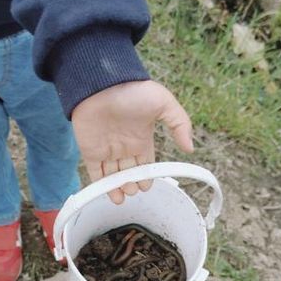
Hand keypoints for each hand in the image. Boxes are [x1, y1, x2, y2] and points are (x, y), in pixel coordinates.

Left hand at [71, 80, 192, 203]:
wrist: (102, 84)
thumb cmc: (134, 91)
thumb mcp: (164, 104)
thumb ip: (180, 124)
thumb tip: (190, 148)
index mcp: (141, 138)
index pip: (145, 163)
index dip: (146, 176)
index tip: (147, 186)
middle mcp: (124, 146)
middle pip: (129, 172)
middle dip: (132, 184)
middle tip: (134, 190)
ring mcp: (107, 149)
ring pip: (113, 176)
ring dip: (118, 188)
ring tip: (124, 196)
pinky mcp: (90, 150)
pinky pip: (96, 172)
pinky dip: (102, 185)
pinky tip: (110, 194)